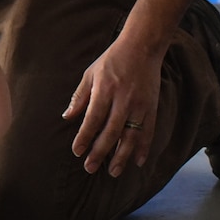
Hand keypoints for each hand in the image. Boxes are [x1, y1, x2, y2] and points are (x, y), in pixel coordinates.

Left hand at [63, 37, 165, 177]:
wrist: (142, 47)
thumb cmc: (112, 60)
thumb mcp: (90, 74)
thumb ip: (79, 96)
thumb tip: (67, 117)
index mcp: (105, 91)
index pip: (92, 120)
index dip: (84, 138)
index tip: (77, 152)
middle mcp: (123, 100)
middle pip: (110, 132)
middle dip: (99, 152)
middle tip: (90, 168)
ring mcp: (140, 105)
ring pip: (130, 136)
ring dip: (121, 156)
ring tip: (113, 172)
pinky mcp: (152, 107)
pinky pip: (148, 131)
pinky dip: (143, 147)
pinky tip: (138, 162)